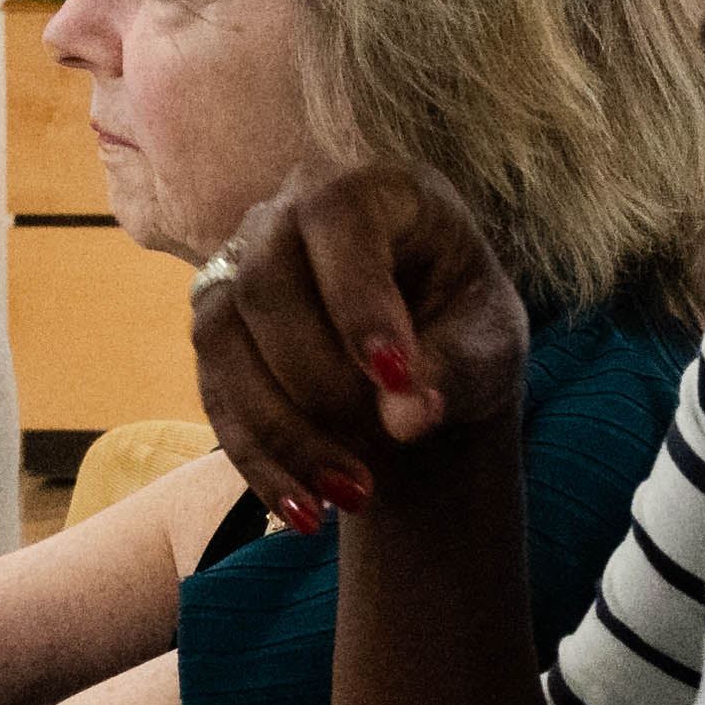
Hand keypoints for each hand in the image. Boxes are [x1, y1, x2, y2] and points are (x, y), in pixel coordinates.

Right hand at [191, 162, 536, 530]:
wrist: (424, 365)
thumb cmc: (465, 329)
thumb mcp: (489, 344)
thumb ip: (456, 368)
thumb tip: (406, 418)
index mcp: (371, 191)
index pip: (337, 220)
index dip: (357, 298)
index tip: (395, 377)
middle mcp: (287, 214)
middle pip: (265, 282)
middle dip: (320, 380)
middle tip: (383, 449)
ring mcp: (238, 269)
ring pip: (223, 340)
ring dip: (284, 431)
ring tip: (354, 497)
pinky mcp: (217, 332)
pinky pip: (215, 397)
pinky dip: (261, 461)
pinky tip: (308, 512)